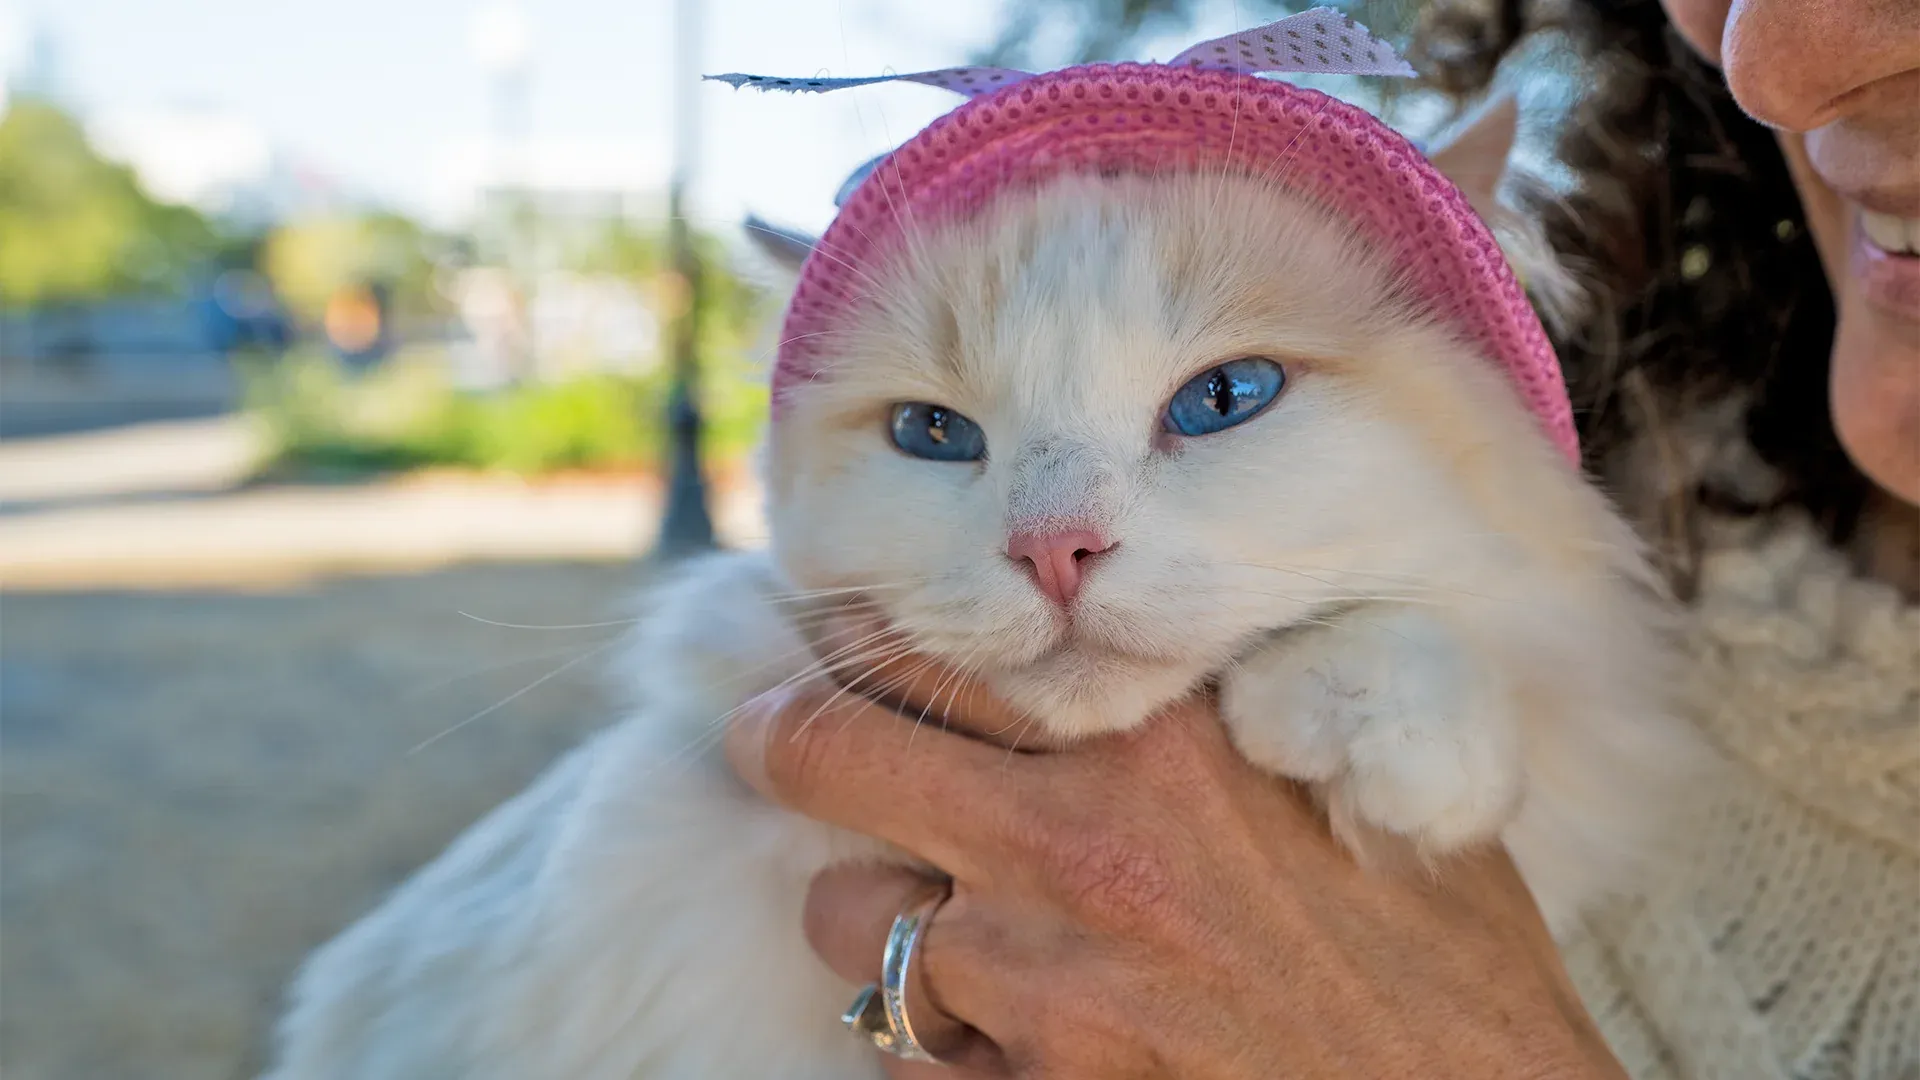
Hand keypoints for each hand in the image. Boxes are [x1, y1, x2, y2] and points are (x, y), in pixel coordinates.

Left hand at [724, 657, 1625, 1078]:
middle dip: (784, 738)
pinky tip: (1000, 1040)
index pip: (945, 652)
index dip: (864, 640)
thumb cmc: (1439, 963)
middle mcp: (1073, 846)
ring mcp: (1035, 984)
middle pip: (834, 755)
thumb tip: (1163, 654)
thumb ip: (1240, 708)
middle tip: (770, 737)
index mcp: (1158, 745)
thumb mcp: (1359, 784)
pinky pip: (897, 1060)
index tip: (836, 640)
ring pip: (847, 920)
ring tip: (943, 930)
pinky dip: (928, 1046)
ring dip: (876, 919)